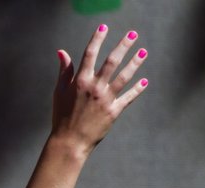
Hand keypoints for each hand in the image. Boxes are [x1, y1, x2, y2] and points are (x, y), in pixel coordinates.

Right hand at [51, 26, 148, 154]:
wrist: (69, 142)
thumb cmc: (61, 117)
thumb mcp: (59, 92)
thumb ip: (64, 71)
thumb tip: (62, 52)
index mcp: (80, 81)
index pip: (90, 54)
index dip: (97, 38)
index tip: (104, 26)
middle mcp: (95, 87)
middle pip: (112, 61)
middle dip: (123, 46)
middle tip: (133, 34)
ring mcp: (106, 99)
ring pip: (124, 77)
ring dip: (135, 63)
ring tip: (144, 52)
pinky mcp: (114, 112)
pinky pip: (128, 98)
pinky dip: (137, 89)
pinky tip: (144, 81)